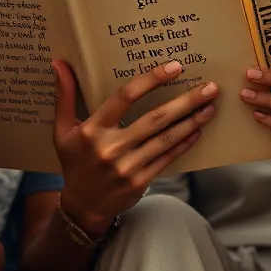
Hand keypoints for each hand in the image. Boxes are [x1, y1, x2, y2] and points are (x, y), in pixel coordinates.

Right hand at [54, 59, 216, 236]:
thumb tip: (59, 63)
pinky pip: (167, 158)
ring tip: (211, 106)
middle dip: (186, 101)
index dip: (151, 79)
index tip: (175, 67)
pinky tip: (198, 129)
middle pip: (155, 118)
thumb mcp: (62, 130)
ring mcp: (127, 167)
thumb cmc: (75, 162)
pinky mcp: (140, 182)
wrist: (82, 207)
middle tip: (210, 87)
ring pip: (166, 138)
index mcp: (92, 130)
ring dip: (192, 121)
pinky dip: (185, 143)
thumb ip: (64, 96)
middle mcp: (110, 148)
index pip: (124, 97)